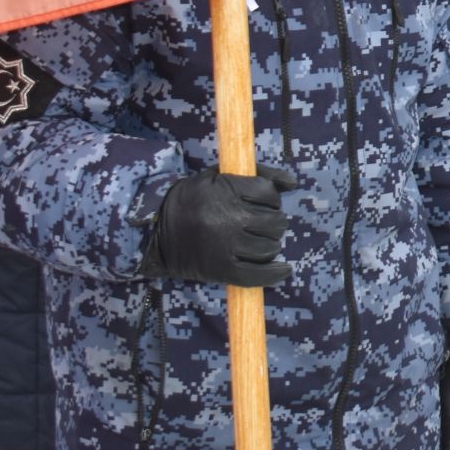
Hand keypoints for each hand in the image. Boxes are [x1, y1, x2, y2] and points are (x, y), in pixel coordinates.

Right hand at [140, 166, 297, 286]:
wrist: (157, 229)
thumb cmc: (195, 199)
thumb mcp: (220, 176)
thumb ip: (258, 174)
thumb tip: (293, 183)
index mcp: (226, 192)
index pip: (269, 193)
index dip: (270, 198)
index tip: (263, 203)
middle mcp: (229, 220)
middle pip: (275, 221)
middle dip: (274, 221)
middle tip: (262, 223)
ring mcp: (226, 247)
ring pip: (270, 247)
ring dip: (271, 244)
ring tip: (260, 241)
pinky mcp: (221, 270)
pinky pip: (257, 275)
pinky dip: (274, 274)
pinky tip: (283, 269)